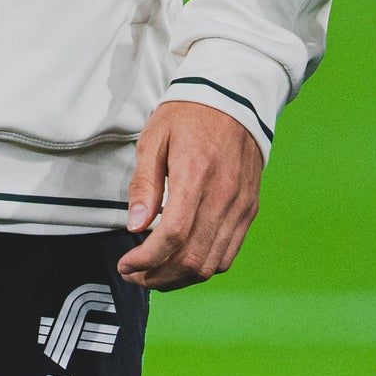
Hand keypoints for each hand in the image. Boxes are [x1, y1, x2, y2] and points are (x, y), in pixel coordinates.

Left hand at [117, 101, 262, 290]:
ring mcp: (240, 205)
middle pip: (192, 258)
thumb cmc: (191, 114)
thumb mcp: (155, 138)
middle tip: (134, 273)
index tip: (126, 264)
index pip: (173, 236)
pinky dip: (203, 268)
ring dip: (179, 279)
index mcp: (196, 173)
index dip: (146, 260)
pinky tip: (182, 262)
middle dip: (157, 276)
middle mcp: (223, 194)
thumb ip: (144, 184)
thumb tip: (135, 226)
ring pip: (211, 264)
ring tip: (155, 274)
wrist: (234, 97)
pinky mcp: (249, 209)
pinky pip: (228, 254)